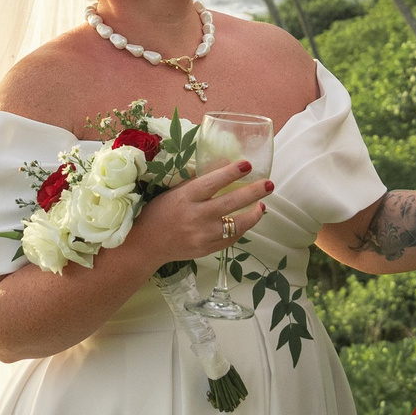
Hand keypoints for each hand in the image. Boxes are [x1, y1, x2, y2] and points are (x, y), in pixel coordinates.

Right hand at [135, 161, 271, 265]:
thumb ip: (198, 181)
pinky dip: (241, 229)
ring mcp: (202, 236)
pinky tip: (247, 220)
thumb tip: (224, 164)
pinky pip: (231, 239)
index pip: (212, 183)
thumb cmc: (159, 212)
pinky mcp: (206, 250)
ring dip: (253, 215)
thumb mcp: (174, 192)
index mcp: (184, 198)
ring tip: (262, 205)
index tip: (248, 164)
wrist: (147, 245)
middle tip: (269, 184)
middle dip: (253, 193)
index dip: (231, 173)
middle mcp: (195, 217)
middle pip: (230, 204)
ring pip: (236, 226)